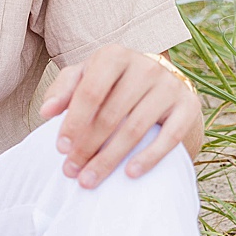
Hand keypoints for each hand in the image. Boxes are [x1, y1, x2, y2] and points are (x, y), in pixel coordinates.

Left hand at [38, 44, 201, 188]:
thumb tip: (46, 111)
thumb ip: (63, 91)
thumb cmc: (112, 83)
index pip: (90, 92)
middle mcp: (145, 66)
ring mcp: (169, 86)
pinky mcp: (188, 106)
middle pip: (111, 114)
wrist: (160, 82)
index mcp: (114, 56)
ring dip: (110, 158)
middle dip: (88, 147)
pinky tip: (130, 174)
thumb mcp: (85, 77)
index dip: (74, 122)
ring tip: (90, 179)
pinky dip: (149, 157)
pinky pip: (169, 137)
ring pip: (135, 129)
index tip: (61, 149)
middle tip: (72, 171)